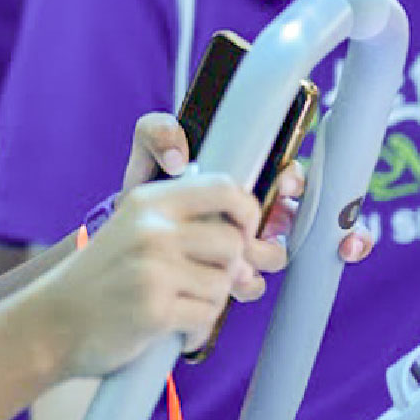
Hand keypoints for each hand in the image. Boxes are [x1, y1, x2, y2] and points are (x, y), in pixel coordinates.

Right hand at [45, 173, 258, 379]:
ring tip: (177, 309)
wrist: (50, 324)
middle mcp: (151, 229)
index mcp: (148, 202)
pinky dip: (193, 332)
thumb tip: (262, 254)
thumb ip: (188, 230)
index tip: (241, 237)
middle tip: (199, 287)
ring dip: (208, 305)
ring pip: (223, 284)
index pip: (224, 187)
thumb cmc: (101, 283)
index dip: (246, 213)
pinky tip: (169, 331)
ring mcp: (152, 268)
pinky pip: (206, 319)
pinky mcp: (154, 309)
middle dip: (227, 272)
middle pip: (232, 243)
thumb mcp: (135, 235)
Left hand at [126, 116, 372, 301]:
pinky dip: (251, 286)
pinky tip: (238, 285)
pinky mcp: (229, 273)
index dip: (293, 180)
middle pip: (291, 216)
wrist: (126, 234)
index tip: (284, 187)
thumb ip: (158, 134)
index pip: (286, 174)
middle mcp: (253, 209)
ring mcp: (244, 244)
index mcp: (244, 176)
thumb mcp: (149, 152)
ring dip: (266, 257)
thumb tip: (178, 158)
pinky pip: (254, 284)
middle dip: (286, 224)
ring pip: (276, 253)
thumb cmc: (147, 187)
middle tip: (264, 229)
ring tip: (240, 260)